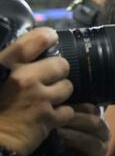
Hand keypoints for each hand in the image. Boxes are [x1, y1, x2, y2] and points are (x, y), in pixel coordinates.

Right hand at [0, 29, 73, 155]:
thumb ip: (7, 65)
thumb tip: (26, 55)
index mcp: (5, 65)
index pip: (33, 40)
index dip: (46, 37)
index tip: (51, 38)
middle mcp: (23, 78)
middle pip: (60, 64)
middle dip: (58, 72)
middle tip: (49, 80)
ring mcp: (38, 98)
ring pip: (67, 87)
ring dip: (61, 93)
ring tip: (48, 99)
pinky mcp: (48, 118)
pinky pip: (68, 110)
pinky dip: (61, 114)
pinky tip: (50, 116)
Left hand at [43, 104, 108, 155]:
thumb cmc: (62, 148)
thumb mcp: (67, 130)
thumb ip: (66, 116)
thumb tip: (54, 96)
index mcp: (98, 125)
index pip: (93, 110)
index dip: (77, 105)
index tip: (58, 103)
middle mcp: (103, 138)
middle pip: (95, 124)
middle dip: (75, 119)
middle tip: (54, 116)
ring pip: (91, 143)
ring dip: (73, 138)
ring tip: (55, 135)